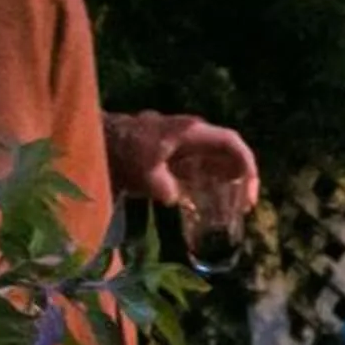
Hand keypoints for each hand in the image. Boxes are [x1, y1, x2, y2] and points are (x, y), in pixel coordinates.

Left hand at [109, 112, 259, 210]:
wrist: (95, 137)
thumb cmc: (121, 150)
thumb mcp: (143, 172)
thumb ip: (164, 187)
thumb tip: (174, 199)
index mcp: (191, 132)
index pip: (232, 144)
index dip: (247, 166)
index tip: (248, 193)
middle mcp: (192, 135)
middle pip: (227, 154)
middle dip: (240, 179)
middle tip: (243, 208)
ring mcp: (182, 144)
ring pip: (214, 163)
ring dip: (224, 184)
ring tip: (228, 211)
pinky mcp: (171, 154)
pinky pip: (198, 169)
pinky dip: (205, 186)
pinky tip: (202, 206)